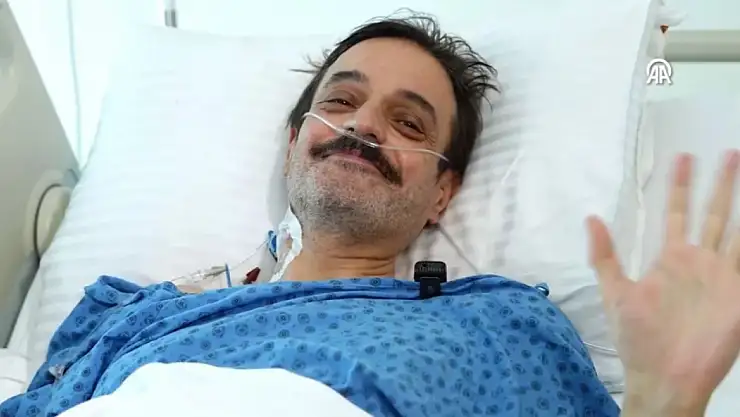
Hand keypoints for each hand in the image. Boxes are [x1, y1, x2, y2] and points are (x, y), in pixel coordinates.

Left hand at [586, 150, 739, 413]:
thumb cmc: (638, 336)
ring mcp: (722, 275)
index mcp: (671, 258)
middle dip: (720, 184)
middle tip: (728, 153)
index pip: (677, 213)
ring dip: (739, 202)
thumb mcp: (616, 293)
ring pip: (734, 228)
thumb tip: (590, 218)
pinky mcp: (737, 292)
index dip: (679, 186)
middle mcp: (699, 261)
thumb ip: (605, 256)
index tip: (682, 157)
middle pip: (712, 214)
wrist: (665, 375)